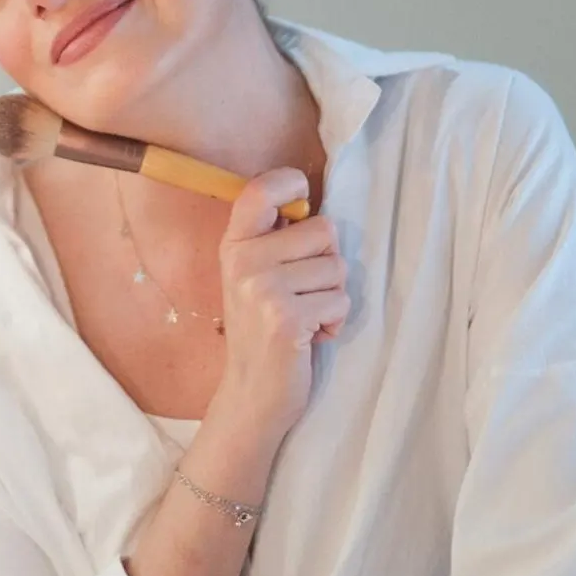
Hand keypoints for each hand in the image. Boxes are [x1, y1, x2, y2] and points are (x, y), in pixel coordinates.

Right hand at [214, 168, 349, 436]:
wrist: (250, 393)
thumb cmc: (262, 327)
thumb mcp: (254, 274)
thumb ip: (273, 237)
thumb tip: (304, 199)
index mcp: (234, 243)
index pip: (261, 189)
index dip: (291, 183)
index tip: (300, 200)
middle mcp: (243, 260)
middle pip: (323, 229)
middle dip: (327, 261)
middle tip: (302, 290)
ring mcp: (262, 288)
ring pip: (337, 267)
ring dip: (332, 295)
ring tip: (306, 314)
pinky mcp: (286, 317)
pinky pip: (340, 299)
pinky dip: (334, 320)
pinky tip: (311, 334)